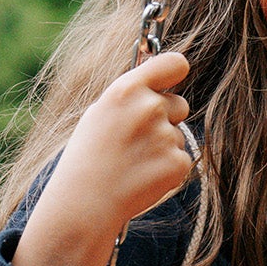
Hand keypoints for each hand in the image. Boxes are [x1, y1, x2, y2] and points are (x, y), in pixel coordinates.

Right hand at [12, 51, 194, 265]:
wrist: (85, 202)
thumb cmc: (88, 156)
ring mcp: (166, 136)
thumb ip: (132, 96)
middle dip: (166, 118)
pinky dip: (166, 169)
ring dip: (162, 147)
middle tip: (136, 139)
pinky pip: (181, 159)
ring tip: (132, 162)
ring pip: (177, 135)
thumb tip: (159, 85)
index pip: (174, 63)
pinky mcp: (178, 163)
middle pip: (179, 104)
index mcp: (127, 90)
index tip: (171, 81)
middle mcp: (150, 108)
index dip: (175, 72)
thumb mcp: (101, 113)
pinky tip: (142, 177)